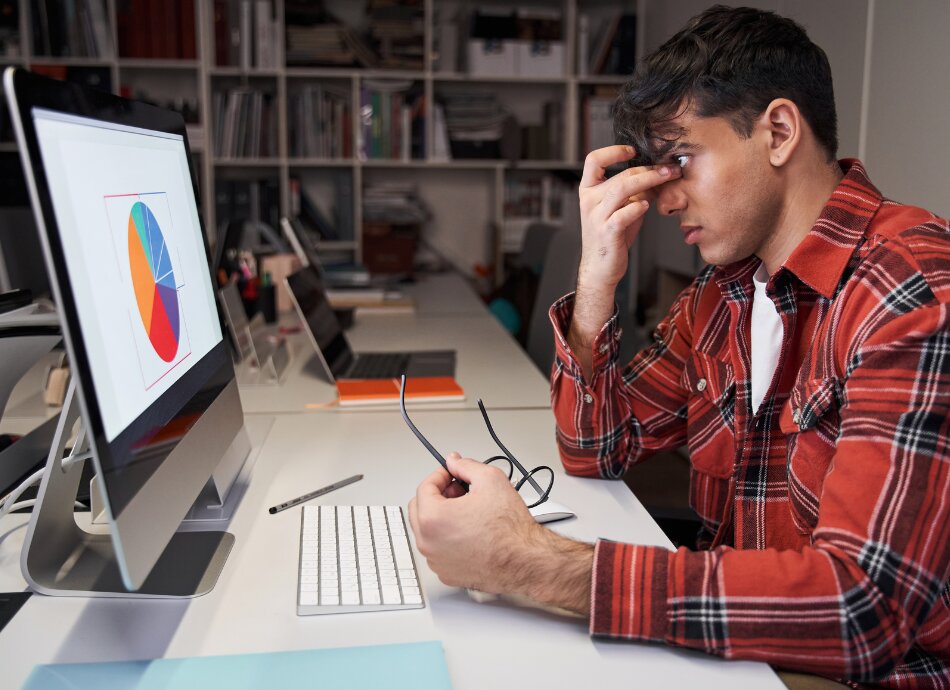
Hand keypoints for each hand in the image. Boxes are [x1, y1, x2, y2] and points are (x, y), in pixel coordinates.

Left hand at [408, 452, 538, 593]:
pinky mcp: (446, 574)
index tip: (451, 475)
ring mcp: (436, 561)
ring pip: (428, 531)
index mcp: (432, 518)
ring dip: (442, 517)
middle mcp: (428, 543)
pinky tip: (469, 532)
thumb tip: (454, 462)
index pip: (424, 488)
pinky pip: (438, 550)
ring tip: (468, 512)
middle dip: (438, 496)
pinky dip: (447, 539)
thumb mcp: (490, 479)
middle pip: (420, 509)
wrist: (525, 560)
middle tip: (459, 491)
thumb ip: (465, 466)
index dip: (440, 476)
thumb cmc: (510, 529)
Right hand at [577, 145, 679, 290]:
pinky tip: (648, 205)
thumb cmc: (612, 237)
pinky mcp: (607, 233)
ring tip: (666, 178)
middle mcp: (589, 201)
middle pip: (620, 175)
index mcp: (589, 191)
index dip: (614, 151)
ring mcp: (597, 217)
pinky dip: (638, 207)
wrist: (600, 268)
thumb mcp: (621, 208)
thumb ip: (635, 191)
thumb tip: (660, 173)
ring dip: (648, 181)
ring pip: (622, 189)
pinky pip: (623, 214)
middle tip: (670, 168)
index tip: (634, 151)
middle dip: (648, 169)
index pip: (594, 160)